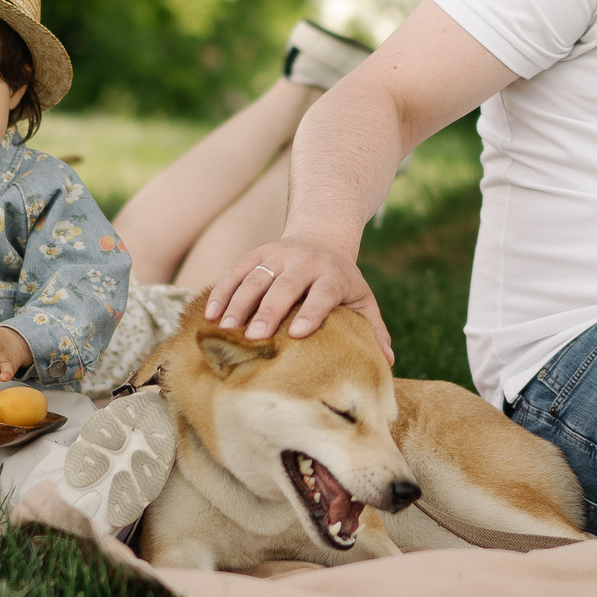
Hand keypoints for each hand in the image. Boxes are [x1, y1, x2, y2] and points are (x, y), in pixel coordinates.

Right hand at [206, 238, 392, 361]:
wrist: (322, 235)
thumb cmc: (341, 280)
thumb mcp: (362, 298)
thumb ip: (373, 327)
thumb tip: (387, 361)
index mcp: (332, 275)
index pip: (322, 294)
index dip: (311, 312)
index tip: (297, 334)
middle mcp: (304, 262)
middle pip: (284, 286)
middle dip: (268, 311)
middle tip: (254, 337)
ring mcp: (277, 255)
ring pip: (255, 278)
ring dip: (238, 303)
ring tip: (224, 329)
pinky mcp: (256, 254)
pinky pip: (236, 271)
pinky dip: (222, 292)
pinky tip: (209, 314)